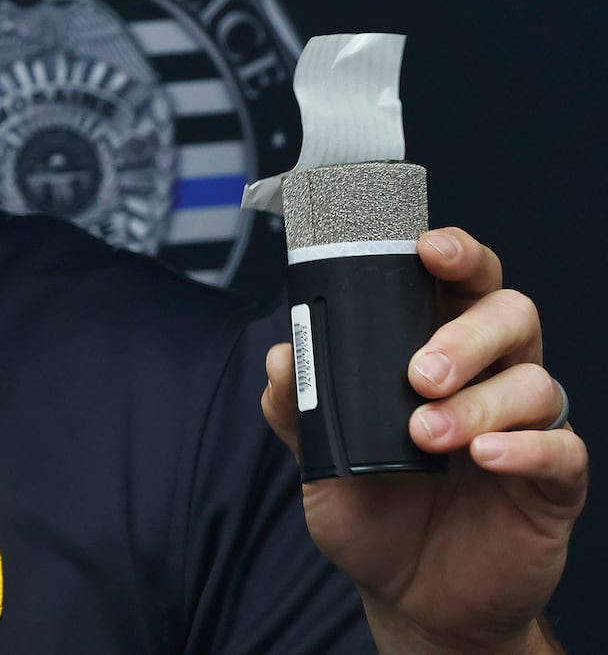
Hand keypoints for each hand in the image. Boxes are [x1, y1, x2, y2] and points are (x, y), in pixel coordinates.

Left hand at [262, 227, 586, 653]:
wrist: (410, 595)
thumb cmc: (372, 511)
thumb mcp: (319, 459)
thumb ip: (296, 406)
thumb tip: (282, 356)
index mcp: (438, 350)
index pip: (461, 283)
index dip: (457, 255)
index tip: (429, 250)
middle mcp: (491, 376)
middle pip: (510, 314)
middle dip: (465, 335)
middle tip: (417, 373)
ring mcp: (528, 426)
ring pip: (535, 380)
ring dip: (478, 402)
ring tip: (426, 434)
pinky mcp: (555, 482)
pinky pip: (562, 448)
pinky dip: (524, 447)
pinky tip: (483, 458)